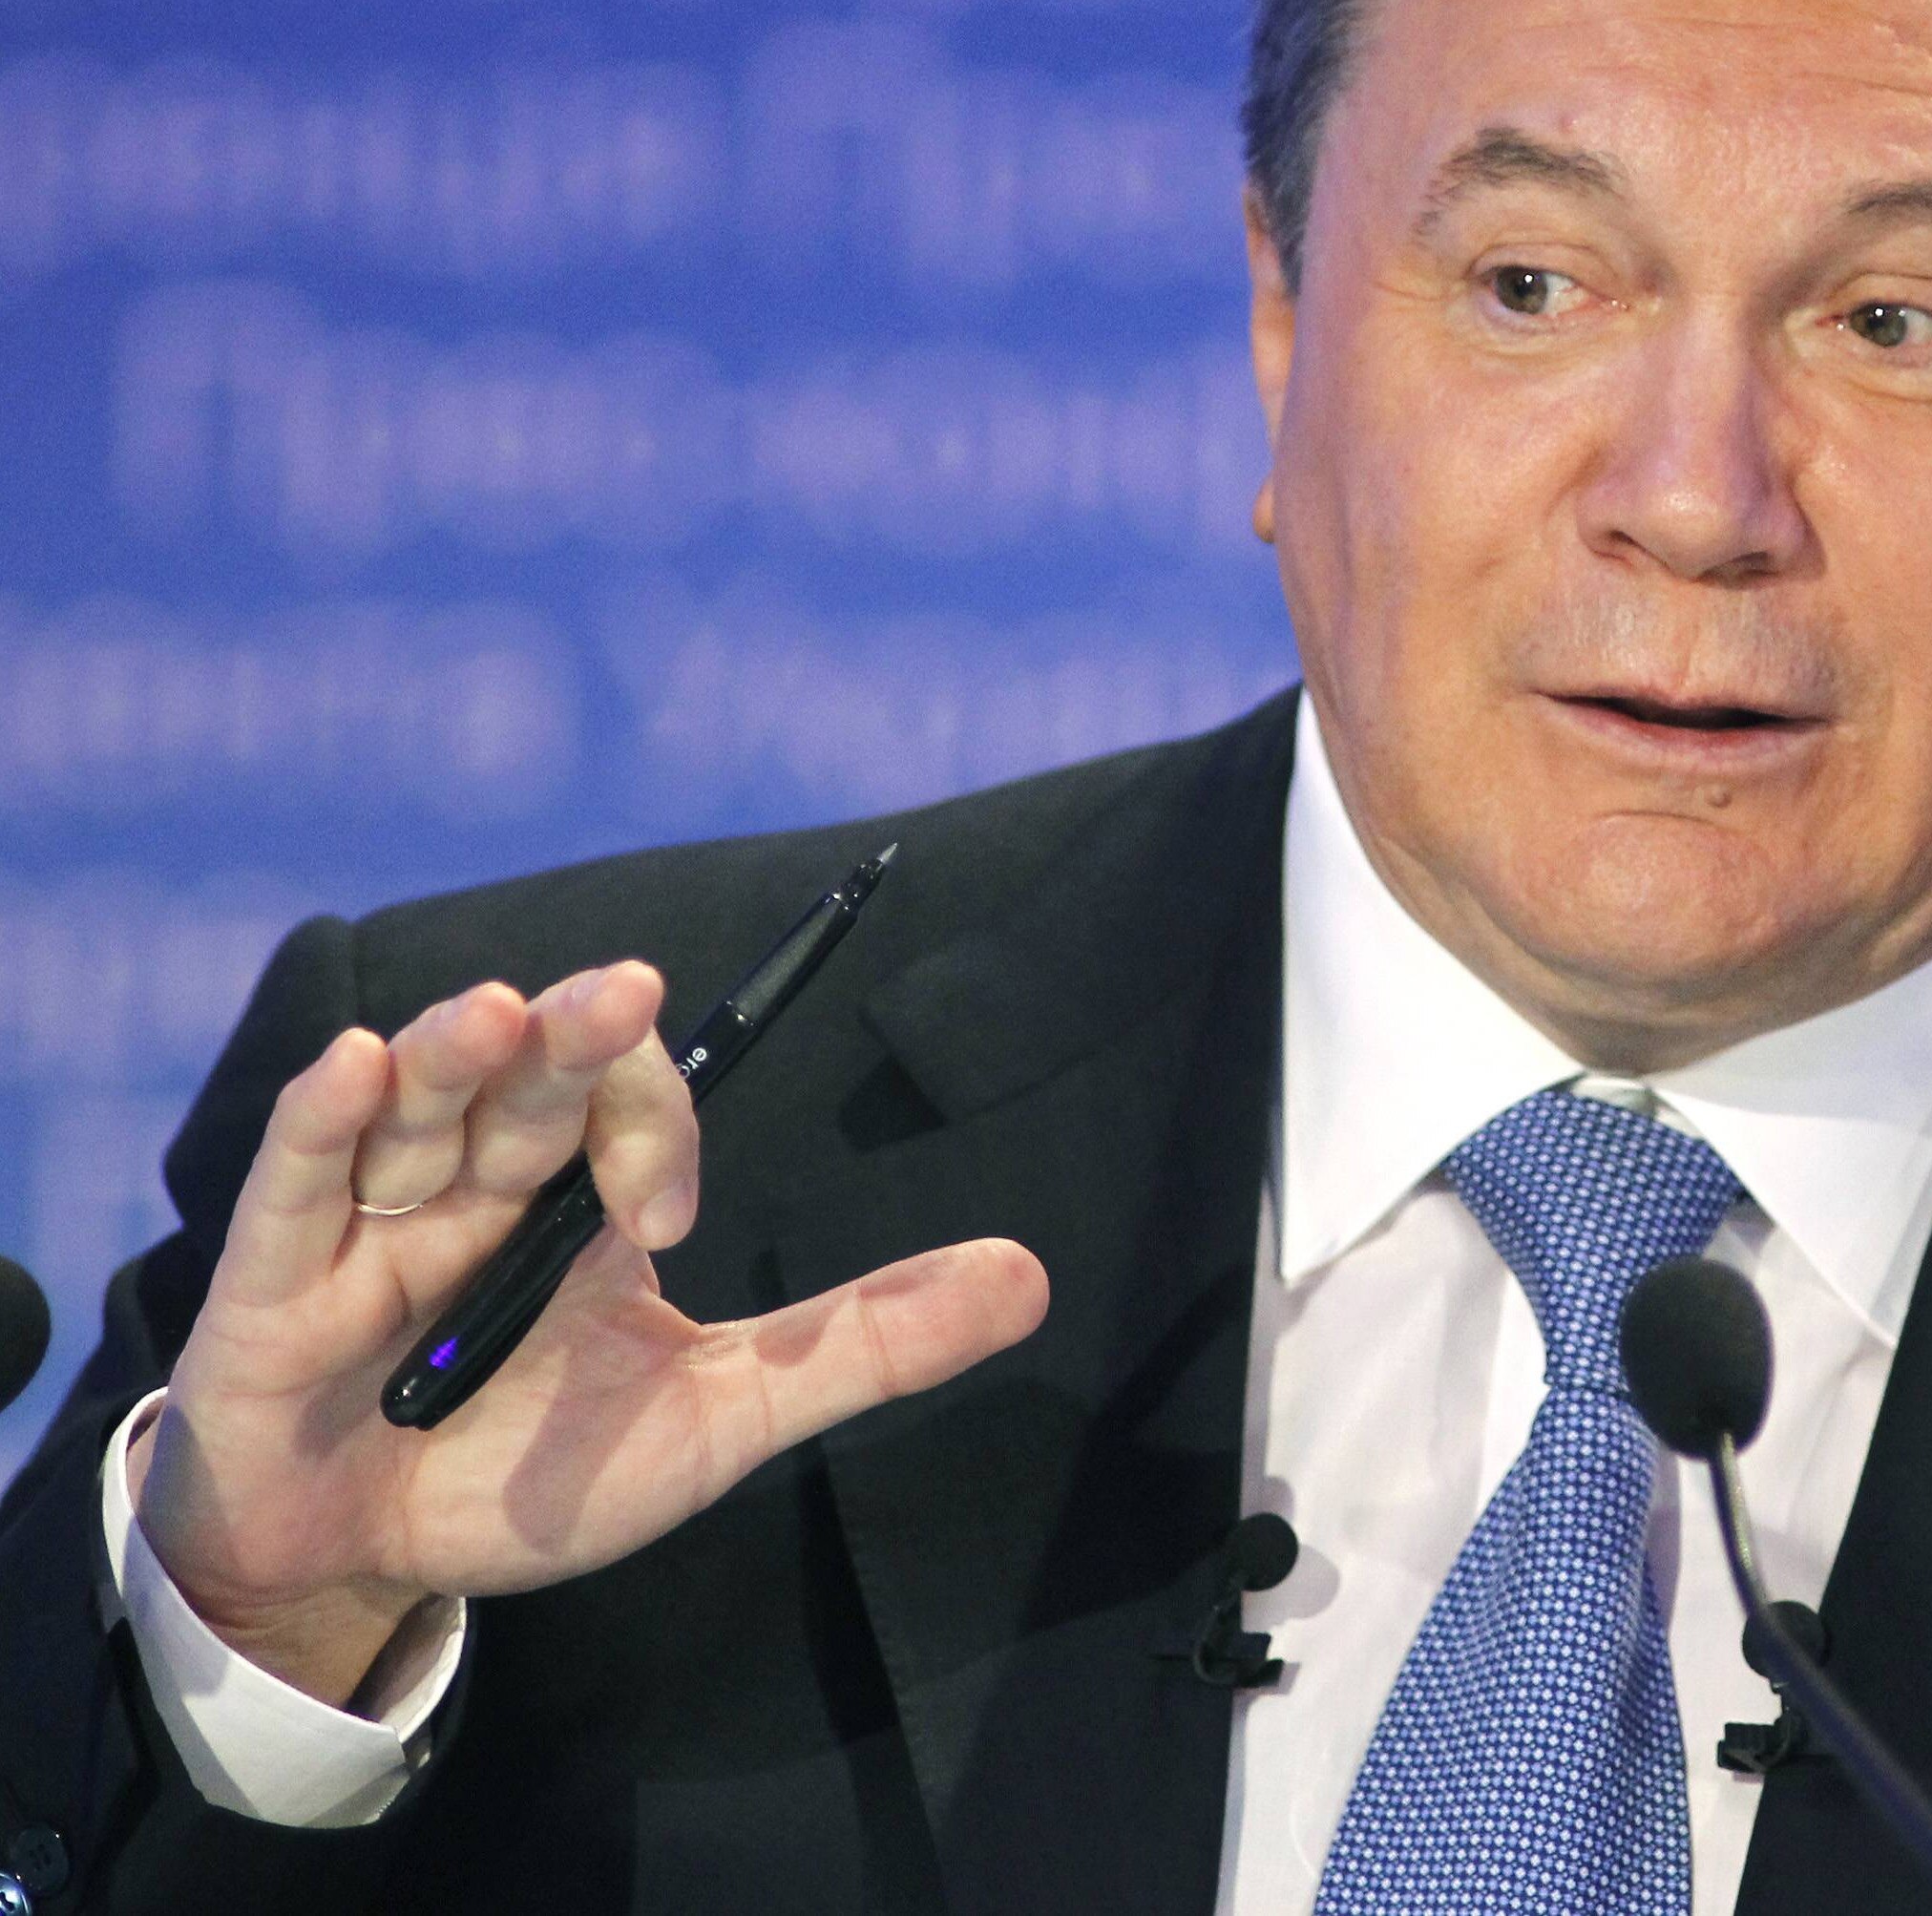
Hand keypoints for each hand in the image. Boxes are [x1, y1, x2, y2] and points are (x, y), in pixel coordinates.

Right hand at [131, 964, 1048, 1707]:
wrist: (371, 1568)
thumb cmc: (529, 1475)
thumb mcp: (718, 1414)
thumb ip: (863, 1342)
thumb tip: (1030, 1274)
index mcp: (580, 1193)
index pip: (626, 1103)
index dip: (655, 1130)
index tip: (667, 1218)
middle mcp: (481, 1179)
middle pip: (528, 1072)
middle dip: (571, 1034)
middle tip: (626, 992)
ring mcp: (373, 1221)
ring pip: (418, 1105)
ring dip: (453, 1055)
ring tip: (491, 1015)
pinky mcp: (272, 1284)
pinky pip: (294, 1183)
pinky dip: (323, 1120)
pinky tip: (358, 1065)